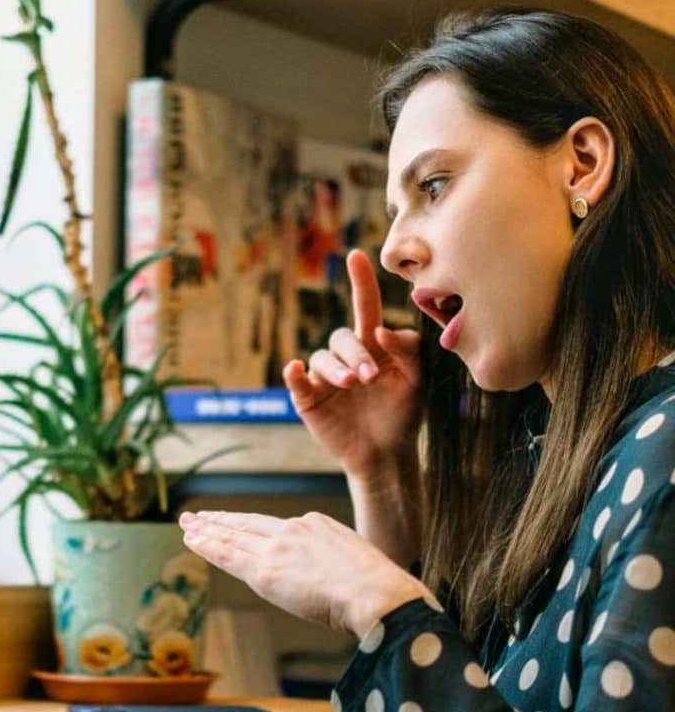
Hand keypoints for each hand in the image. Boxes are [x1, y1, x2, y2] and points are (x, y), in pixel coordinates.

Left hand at [179, 509, 437, 636]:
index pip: (273, 526)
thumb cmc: (379, 590)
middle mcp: (293, 530)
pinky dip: (208, 547)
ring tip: (187, 525)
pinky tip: (193, 541)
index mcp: (317, 524)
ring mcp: (278, 549)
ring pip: (233, 537)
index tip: (234, 521)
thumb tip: (332, 581)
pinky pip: (229, 556)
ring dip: (207, 531)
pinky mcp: (266, 571)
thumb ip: (335, 566)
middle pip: (247, 524)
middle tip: (196, 516)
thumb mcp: (358, 562)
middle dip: (220, 520)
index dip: (248, 524)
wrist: (378, 594)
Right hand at [285, 248, 422, 479]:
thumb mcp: (416, 380)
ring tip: (352, 384)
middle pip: (343, 338)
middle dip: (356, 354)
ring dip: (337, 367)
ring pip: (322, 357)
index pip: (366, 308)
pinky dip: (293, 373)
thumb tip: (380, 331)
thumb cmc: (403, 414)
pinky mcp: (308, 399)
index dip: (361, 282)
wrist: (387, 455)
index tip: (356, 256)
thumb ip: (407, 351)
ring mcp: (325, 377)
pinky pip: (296, 380)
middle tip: (370, 377)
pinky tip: (296, 370)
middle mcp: (346, 356)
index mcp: (373, 346)